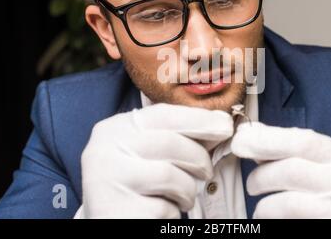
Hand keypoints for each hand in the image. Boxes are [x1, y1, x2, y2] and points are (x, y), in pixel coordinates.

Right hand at [79, 103, 233, 218]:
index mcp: (115, 128)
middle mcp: (105, 150)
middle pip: (170, 144)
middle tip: (206, 171)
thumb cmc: (135, 181)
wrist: (107, 216)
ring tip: (183, 197)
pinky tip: (164, 210)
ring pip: (170, 176)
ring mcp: (107, 181)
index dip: (199, 119)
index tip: (225, 126)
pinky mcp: (115, 211)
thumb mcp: (150, 150)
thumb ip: (179, 135)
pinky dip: (173, 211)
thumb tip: (221, 122)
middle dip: (199, 158)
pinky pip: (163, 208)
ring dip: (188, 190)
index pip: (162, 115)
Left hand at [231, 122, 330, 218]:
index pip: (304, 140)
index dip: (267, 138)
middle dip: (262, 174)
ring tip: (261, 209)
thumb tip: (250, 132)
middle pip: (293, 169)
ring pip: (288, 201)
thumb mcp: (316, 169)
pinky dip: (270, 216)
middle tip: (251, 184)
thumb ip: (287, 150)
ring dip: (265, 204)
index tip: (241, 139)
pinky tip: (268, 218)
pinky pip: (289, 218)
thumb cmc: (328, 200)